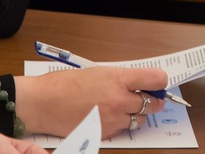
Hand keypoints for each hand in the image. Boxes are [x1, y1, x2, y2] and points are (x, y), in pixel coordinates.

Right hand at [14, 66, 167, 137]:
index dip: (160, 81)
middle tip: (149, 97)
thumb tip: (137, 82)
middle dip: (152, 100)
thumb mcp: (97, 72)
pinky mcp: (105, 133)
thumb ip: (119, 78)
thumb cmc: (64, 84)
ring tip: (124, 107)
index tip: (160, 82)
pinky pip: (123, 129)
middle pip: (152, 103)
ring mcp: (113, 119)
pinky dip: (121, 124)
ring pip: (139, 119)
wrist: (44, 102)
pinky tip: (109, 116)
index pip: (155, 79)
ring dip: (137, 114)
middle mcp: (119, 100)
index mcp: (118, 79)